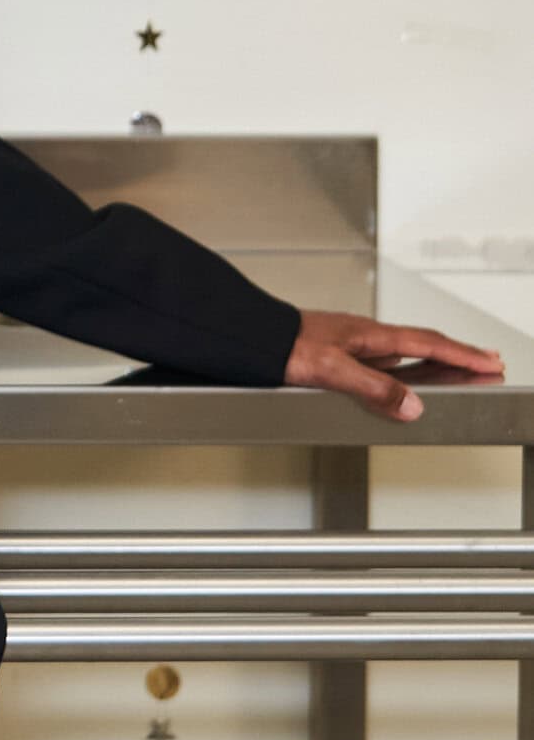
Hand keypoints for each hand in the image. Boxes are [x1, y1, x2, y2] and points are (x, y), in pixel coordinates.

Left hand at [283, 308, 504, 422]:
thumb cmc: (282, 346)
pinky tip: (404, 375)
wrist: (250, 337)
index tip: (489, 362)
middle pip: (424, 342)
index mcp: (370, 334)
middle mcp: (365, 335)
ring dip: (435, 358)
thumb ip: (373, 388)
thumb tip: (411, 405)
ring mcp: (353, 342)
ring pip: (406, 350)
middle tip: (487, 361)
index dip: (461, 355)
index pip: (428, 343)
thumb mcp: (332, 370)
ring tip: (457, 367)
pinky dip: (408, 365)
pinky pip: (386, 358)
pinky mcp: (340, 352)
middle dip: (458, 353)